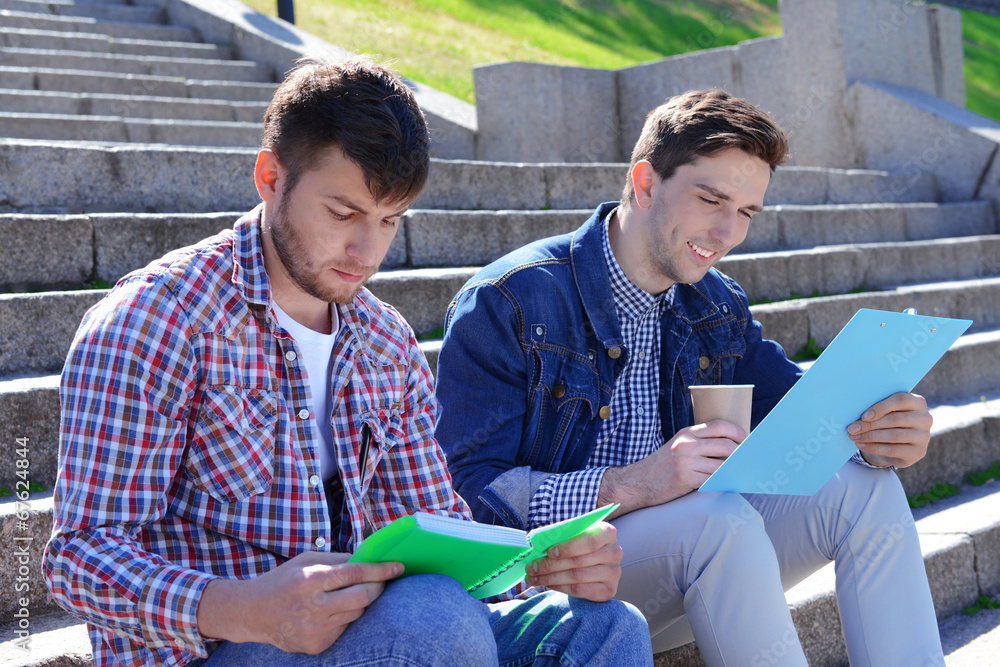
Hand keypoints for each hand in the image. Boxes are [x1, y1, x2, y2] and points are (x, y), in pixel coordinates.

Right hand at [197, 551, 402, 654]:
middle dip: (379, 587)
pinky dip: (345, 617)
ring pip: (357, 614)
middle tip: (384, 580)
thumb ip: (337, 559)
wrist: (254, 613)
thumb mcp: (306, 560)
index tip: (398, 566)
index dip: (381, 570)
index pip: (355, 573)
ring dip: (361, 602)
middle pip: (363, 597)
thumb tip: (369, 558)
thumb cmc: (283, 581)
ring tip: (351, 593)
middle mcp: (313, 607)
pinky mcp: (316, 645)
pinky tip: (332, 611)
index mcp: (310, 580)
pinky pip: (344, 628)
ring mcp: (315, 629)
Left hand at [524, 522, 621, 600]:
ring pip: (577, 577)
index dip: (569, 547)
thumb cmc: (579, 544)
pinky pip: (580, 590)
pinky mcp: (609, 590)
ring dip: (551, 578)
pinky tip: (549, 584)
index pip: (590, 540)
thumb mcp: (573, 535)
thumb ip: (561, 537)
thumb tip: (537, 544)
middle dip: (550, 565)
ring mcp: (614, 573)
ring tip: (534, 578)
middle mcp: (615, 552)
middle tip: (531, 568)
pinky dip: (561, 587)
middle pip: (579, 561)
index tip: (549, 552)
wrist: (593, 561)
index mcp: (608, 532)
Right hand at [598, 420, 744, 515]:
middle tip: (751, 460)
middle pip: (725, 445)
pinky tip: (730, 484)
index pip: (719, 426)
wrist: (638, 482)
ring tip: (745, 473)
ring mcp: (685, 462)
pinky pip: (712, 480)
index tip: (749, 440)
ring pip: (722, 464)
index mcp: (686, 433)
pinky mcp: (685, 479)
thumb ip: (699, 443)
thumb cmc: (662, 466)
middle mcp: (686, 444)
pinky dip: (724, 482)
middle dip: (742, 454)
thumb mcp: (678, 446)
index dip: (738, 432)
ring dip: (736, 470)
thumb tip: (730, 447)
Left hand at [848, 392, 931, 468]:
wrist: (900, 444)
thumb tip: (857, 416)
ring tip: (855, 437)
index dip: (881, 407)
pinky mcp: (918, 452)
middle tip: (852, 429)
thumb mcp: (886, 411)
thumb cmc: (889, 421)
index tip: (864, 416)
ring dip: (870, 436)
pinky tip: (861, 445)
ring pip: (894, 435)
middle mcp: (925, 418)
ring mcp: (924, 436)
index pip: (900, 400)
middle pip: (895, 419)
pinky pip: (894, 449)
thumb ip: (878, 408)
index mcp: (917, 402)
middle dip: (870, 425)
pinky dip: (874, 447)